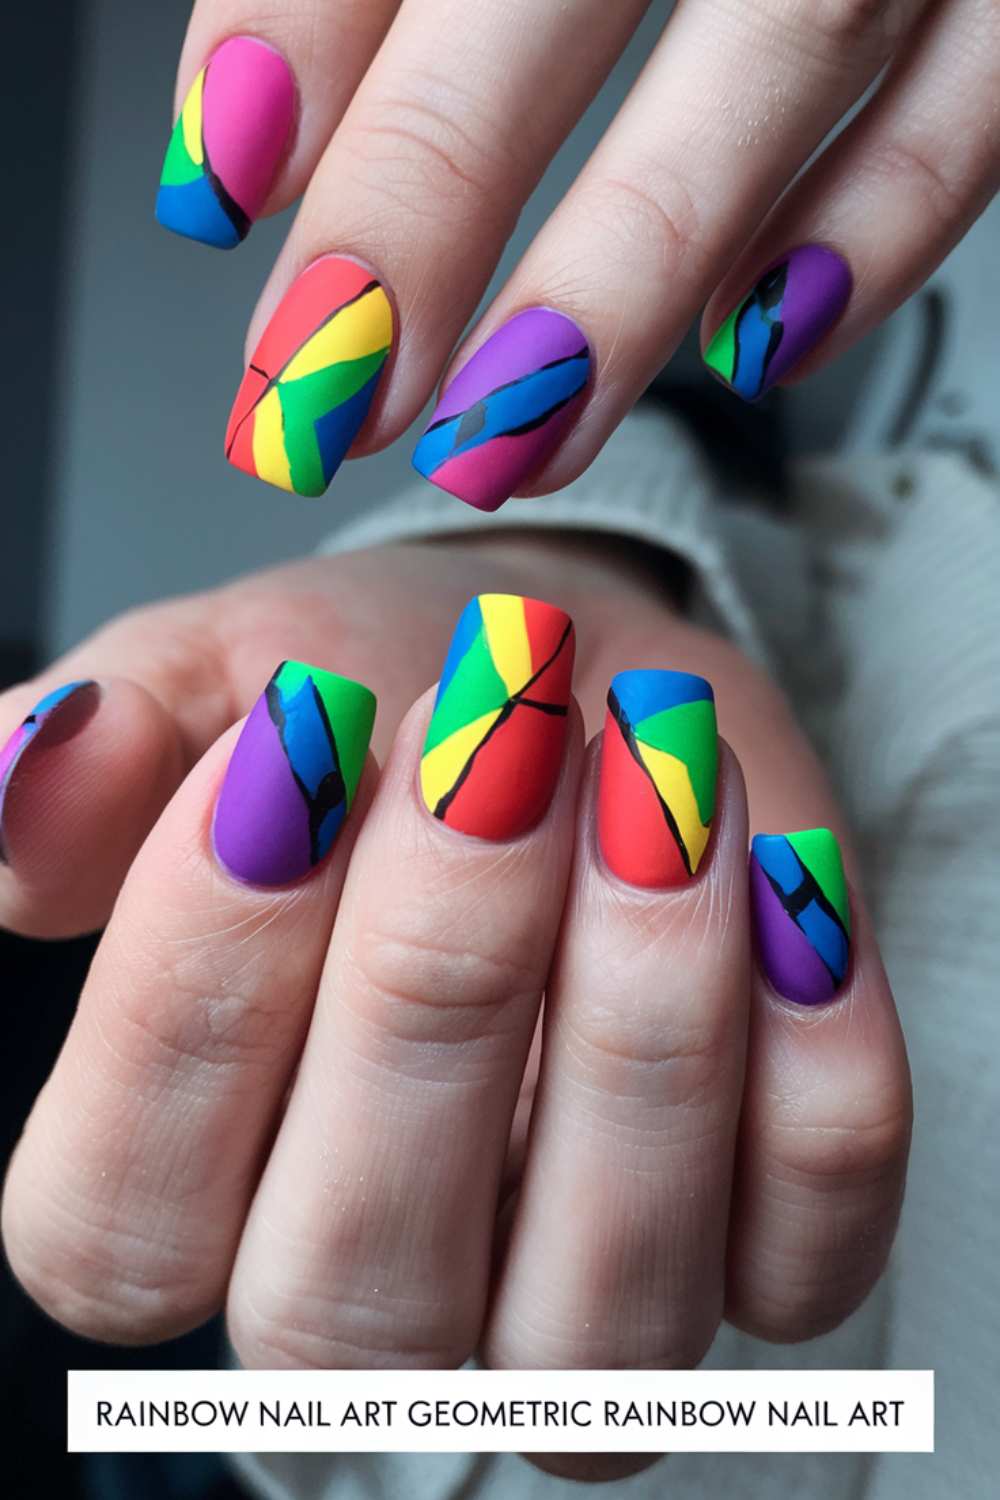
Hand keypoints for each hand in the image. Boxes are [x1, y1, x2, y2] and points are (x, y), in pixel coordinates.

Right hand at [1, 537, 909, 1483]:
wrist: (578, 683)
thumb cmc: (377, 703)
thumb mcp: (218, 686)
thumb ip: (99, 758)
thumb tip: (22, 786)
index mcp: (188, 1192)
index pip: (114, 1228)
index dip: (188, 1002)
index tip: (279, 760)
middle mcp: (377, 1300)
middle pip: (353, 1297)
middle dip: (427, 990)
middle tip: (490, 742)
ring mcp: (579, 1311)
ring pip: (598, 1313)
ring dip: (633, 1021)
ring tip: (652, 780)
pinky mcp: (768, 1259)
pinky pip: (808, 1237)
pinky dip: (810, 1049)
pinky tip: (775, 870)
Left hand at [156, 2, 997, 504]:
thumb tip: (257, 133)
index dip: (290, 35)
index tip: (218, 193)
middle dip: (420, 212)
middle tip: (327, 396)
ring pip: (782, 60)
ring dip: (620, 289)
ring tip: (503, 441)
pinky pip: (976, 111)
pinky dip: (868, 239)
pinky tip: (749, 343)